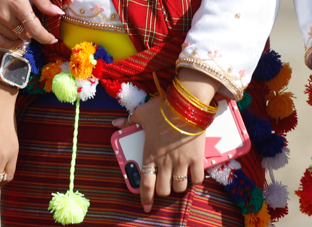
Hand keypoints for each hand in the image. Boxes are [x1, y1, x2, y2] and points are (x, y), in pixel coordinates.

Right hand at [0, 0, 62, 48]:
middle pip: (26, 34)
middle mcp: (5, 15)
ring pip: (14, 38)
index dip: (46, 37)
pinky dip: (10, 44)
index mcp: (18, 3)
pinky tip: (16, 39)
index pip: (35, 29)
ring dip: (23, 36)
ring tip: (25, 27)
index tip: (53, 39)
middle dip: (34, 32)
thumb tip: (58, 13)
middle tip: (34, 24)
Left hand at [110, 70, 218, 212]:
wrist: (186, 103)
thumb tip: (114, 123)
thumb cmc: (163, 108)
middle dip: (163, 191)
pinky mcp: (197, 159)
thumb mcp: (141, 113)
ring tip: (178, 180)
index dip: (145, 198)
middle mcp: (165, 162)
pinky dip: (194, 180)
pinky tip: (192, 174)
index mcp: (150, 154)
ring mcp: (182, 162)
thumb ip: (128, 120)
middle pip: (163, 190)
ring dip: (178, 187)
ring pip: (179, 188)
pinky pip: (197, 179)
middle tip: (164, 185)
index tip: (146, 206)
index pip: (146, 184)